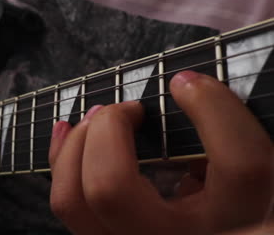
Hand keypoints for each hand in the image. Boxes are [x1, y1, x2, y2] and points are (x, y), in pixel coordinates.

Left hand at [48, 71, 273, 233]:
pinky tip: (67, 130)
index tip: (185, 84)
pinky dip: (62, 156)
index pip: (239, 169)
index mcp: (237, 223)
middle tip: (130, 107)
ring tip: (98, 115)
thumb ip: (227, 143)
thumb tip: (185, 88)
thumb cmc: (227, 207)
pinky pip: (66, 201)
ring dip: (78, 141)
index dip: (214, 111)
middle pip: (112, 187)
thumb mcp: (243, 179)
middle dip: (108, 129)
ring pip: (72, 199)